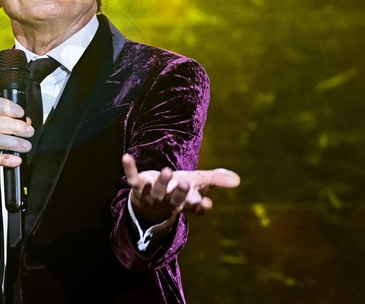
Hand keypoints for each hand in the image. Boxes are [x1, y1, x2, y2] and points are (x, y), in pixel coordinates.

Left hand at [122, 154, 239, 227]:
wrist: (150, 199)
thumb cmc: (179, 189)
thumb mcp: (198, 183)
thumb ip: (216, 180)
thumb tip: (237, 180)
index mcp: (185, 203)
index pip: (194, 208)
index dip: (200, 207)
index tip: (207, 203)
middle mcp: (168, 201)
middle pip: (175, 200)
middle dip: (180, 192)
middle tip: (184, 183)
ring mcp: (151, 195)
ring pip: (156, 191)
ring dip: (160, 182)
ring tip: (166, 170)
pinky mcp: (138, 186)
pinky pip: (132, 178)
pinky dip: (129, 168)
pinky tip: (126, 156)